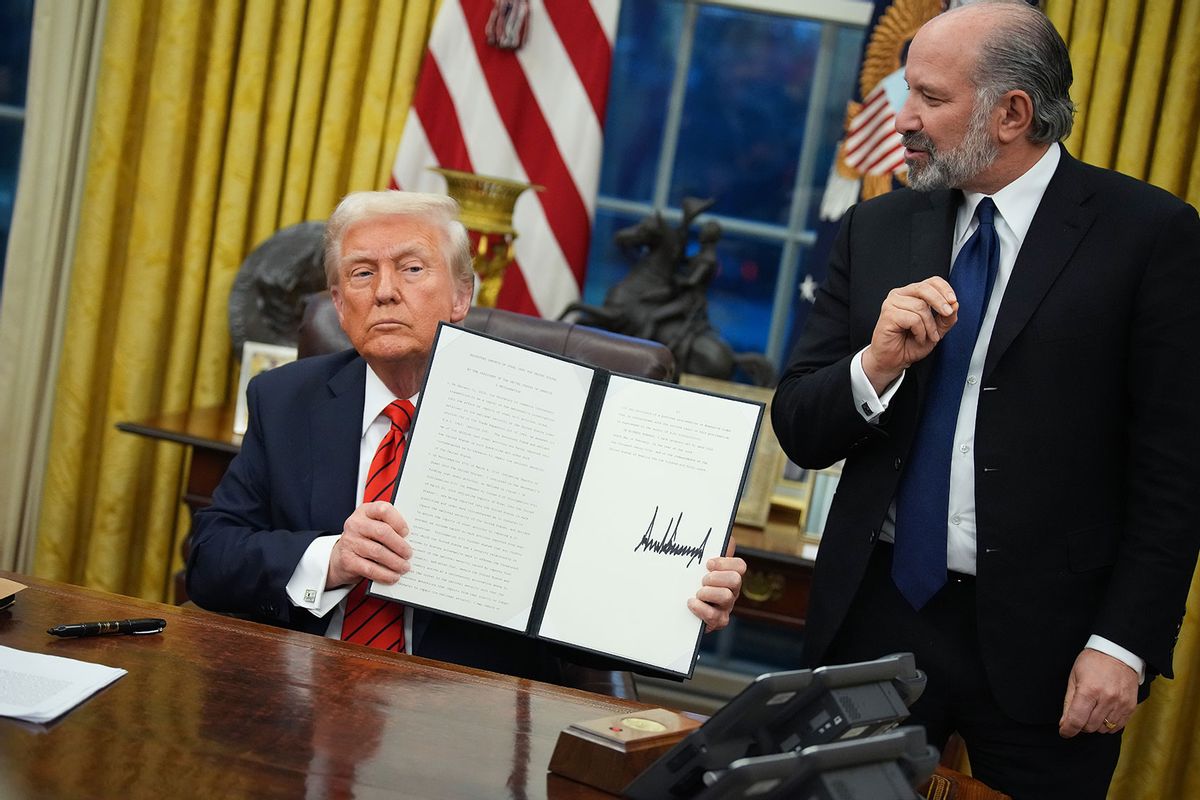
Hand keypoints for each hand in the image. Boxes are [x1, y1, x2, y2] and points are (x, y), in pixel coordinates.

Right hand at [326, 501, 411, 588]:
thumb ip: (389, 528)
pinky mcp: (348, 560)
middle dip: (400, 545)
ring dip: (395, 562)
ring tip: (404, 567)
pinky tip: (393, 576)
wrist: (341, 556)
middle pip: (382, 532)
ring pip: (378, 552)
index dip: (398, 521)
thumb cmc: (364, 539)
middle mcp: (355, 524)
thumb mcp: (374, 527)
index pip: (383, 510)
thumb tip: (412, 540)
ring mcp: (350, 542)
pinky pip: (370, 569)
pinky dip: (385, 574)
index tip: (407, 532)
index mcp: (365, 512)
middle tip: (409, 554)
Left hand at [688, 537, 746, 632]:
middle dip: (716, 577)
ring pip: (727, 597)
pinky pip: (715, 616)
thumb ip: (710, 551)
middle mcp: (731, 591)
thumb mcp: (697, 566)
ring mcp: (726, 607)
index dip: (725, 563)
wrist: (679, 611)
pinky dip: (701, 608)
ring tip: (697, 593)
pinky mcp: (717, 622)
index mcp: (729, 575)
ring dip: (709, 592)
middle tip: (702, 579)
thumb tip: (726, 536)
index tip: (708, 563)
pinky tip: (691, 603)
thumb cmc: (691, 583)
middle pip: (736, 580)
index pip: (739, 566)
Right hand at [862, 278, 958, 392]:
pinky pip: (913, 319)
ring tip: (928, 336)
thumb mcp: (936, 331)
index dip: (944, 288)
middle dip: (940, 302)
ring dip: (930, 325)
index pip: (931, 282)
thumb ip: (946, 319)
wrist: (894, 360)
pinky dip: (920, 331)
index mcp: (912, 294)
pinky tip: (918, 337)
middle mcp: (900, 295)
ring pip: (920, 306)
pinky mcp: (888, 314)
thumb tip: (955, 304)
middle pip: (925, 289)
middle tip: (948, 314)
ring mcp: (892, 303)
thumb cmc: (910, 344)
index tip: (953, 301)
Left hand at [1058, 648, 1138, 736]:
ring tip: (1091, 711)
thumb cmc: (1092, 662)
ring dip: (1094, 724)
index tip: (1064, 732)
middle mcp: (1107, 699)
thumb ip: (1069, 702)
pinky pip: (1117, 726)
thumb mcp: (1074, 677)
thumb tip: (1064, 723)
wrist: (1118, 653)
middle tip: (1078, 715)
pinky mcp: (1130, 707)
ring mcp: (1121, 704)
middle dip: (1080, 725)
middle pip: (1089, 727)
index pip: (1076, 720)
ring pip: (1103, 729)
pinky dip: (1108, 725)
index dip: (1068, 730)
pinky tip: (1103, 714)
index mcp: (1089, 690)